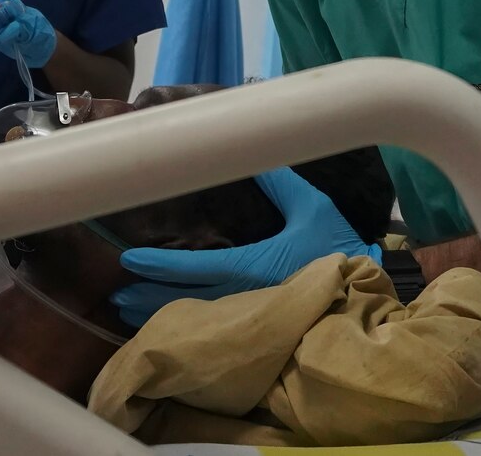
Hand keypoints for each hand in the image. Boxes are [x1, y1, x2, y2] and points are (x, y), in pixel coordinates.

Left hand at [110, 167, 382, 327]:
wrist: (366, 287)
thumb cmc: (338, 245)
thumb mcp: (312, 206)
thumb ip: (279, 181)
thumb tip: (253, 155)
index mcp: (254, 265)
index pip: (196, 266)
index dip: (160, 263)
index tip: (130, 258)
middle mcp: (246, 294)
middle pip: (185, 301)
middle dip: (147, 298)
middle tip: (114, 293)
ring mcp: (251, 312)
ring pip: (195, 317)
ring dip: (159, 314)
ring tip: (125, 311)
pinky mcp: (258, 323)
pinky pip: (212, 325)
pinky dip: (185, 323)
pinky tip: (165, 322)